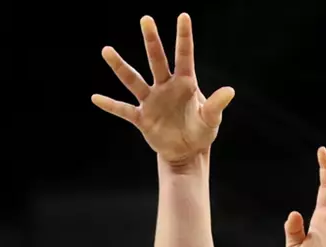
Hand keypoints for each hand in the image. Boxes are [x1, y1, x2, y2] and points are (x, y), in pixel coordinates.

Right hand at [92, 14, 235, 166]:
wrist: (187, 151)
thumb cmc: (201, 131)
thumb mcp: (211, 119)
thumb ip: (217, 105)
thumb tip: (230, 91)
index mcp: (185, 83)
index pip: (184, 56)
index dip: (184, 37)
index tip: (183, 16)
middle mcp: (165, 86)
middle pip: (157, 60)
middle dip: (151, 40)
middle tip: (146, 19)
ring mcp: (152, 101)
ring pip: (134, 80)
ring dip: (120, 67)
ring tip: (107, 50)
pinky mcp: (142, 118)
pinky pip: (123, 110)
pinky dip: (110, 105)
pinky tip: (95, 98)